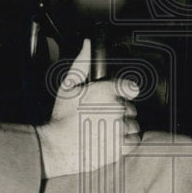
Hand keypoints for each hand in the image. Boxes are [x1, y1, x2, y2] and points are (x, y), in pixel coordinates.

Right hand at [35, 39, 140, 179]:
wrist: (58, 147)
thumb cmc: (62, 118)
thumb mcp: (67, 86)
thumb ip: (81, 64)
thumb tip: (87, 44)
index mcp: (106, 91)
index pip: (131, 88)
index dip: (124, 93)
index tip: (118, 97)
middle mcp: (116, 109)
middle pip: (130, 108)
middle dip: (120, 111)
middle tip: (103, 116)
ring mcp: (120, 128)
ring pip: (133, 124)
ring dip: (124, 126)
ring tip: (106, 129)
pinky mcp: (122, 146)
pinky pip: (134, 140)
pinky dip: (127, 141)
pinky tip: (112, 139)